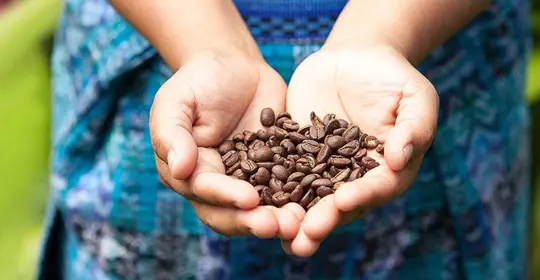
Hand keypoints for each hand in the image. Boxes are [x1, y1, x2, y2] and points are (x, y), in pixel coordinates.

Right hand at [150, 50, 304, 238]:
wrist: (235, 66)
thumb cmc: (199, 80)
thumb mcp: (177, 100)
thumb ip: (171, 133)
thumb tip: (179, 169)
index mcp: (190, 173)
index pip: (206, 191)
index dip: (226, 197)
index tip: (249, 200)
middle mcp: (218, 185)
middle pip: (232, 212)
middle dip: (254, 222)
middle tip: (279, 226)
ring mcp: (248, 181)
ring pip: (261, 210)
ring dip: (279, 219)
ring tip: (300, 222)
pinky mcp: (276, 171)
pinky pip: (288, 190)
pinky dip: (302, 200)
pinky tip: (319, 204)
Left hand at [283, 45, 438, 255]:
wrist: (353, 59)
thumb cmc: (391, 76)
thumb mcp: (414, 96)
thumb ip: (414, 127)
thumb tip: (399, 159)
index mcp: (388, 170)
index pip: (376, 187)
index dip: (360, 196)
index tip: (342, 202)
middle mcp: (354, 178)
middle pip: (340, 205)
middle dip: (323, 221)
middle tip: (305, 237)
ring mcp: (323, 170)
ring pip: (310, 199)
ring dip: (296, 220)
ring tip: (281, 238)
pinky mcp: (297, 157)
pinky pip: (284, 175)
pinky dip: (272, 191)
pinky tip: (255, 207)